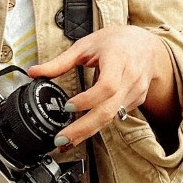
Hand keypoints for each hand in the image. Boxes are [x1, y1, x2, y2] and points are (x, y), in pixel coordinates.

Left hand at [28, 26, 179, 147]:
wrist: (148, 46)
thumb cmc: (117, 42)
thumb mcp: (86, 45)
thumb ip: (60, 62)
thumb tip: (34, 72)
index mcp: (117, 59)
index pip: (107, 85)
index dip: (88, 99)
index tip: (68, 106)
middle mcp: (130, 77)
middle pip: (109, 109)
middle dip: (84, 128)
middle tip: (62, 138)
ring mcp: (135, 92)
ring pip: (112, 117)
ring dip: (88, 131)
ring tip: (67, 140)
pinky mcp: (136, 102)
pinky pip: (115, 115)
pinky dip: (98, 124)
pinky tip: (83, 130)